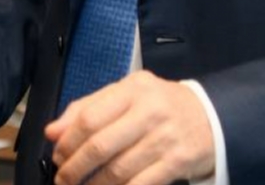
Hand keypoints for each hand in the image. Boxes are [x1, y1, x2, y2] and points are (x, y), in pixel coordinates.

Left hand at [44, 71, 213, 184]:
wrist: (212, 116)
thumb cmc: (160, 105)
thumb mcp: (126, 94)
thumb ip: (88, 108)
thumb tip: (52, 132)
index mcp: (132, 90)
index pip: (89, 117)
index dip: (68, 142)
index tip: (58, 156)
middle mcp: (149, 111)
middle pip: (100, 146)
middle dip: (75, 169)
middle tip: (63, 179)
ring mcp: (165, 138)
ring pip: (118, 170)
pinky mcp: (178, 162)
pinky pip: (140, 184)